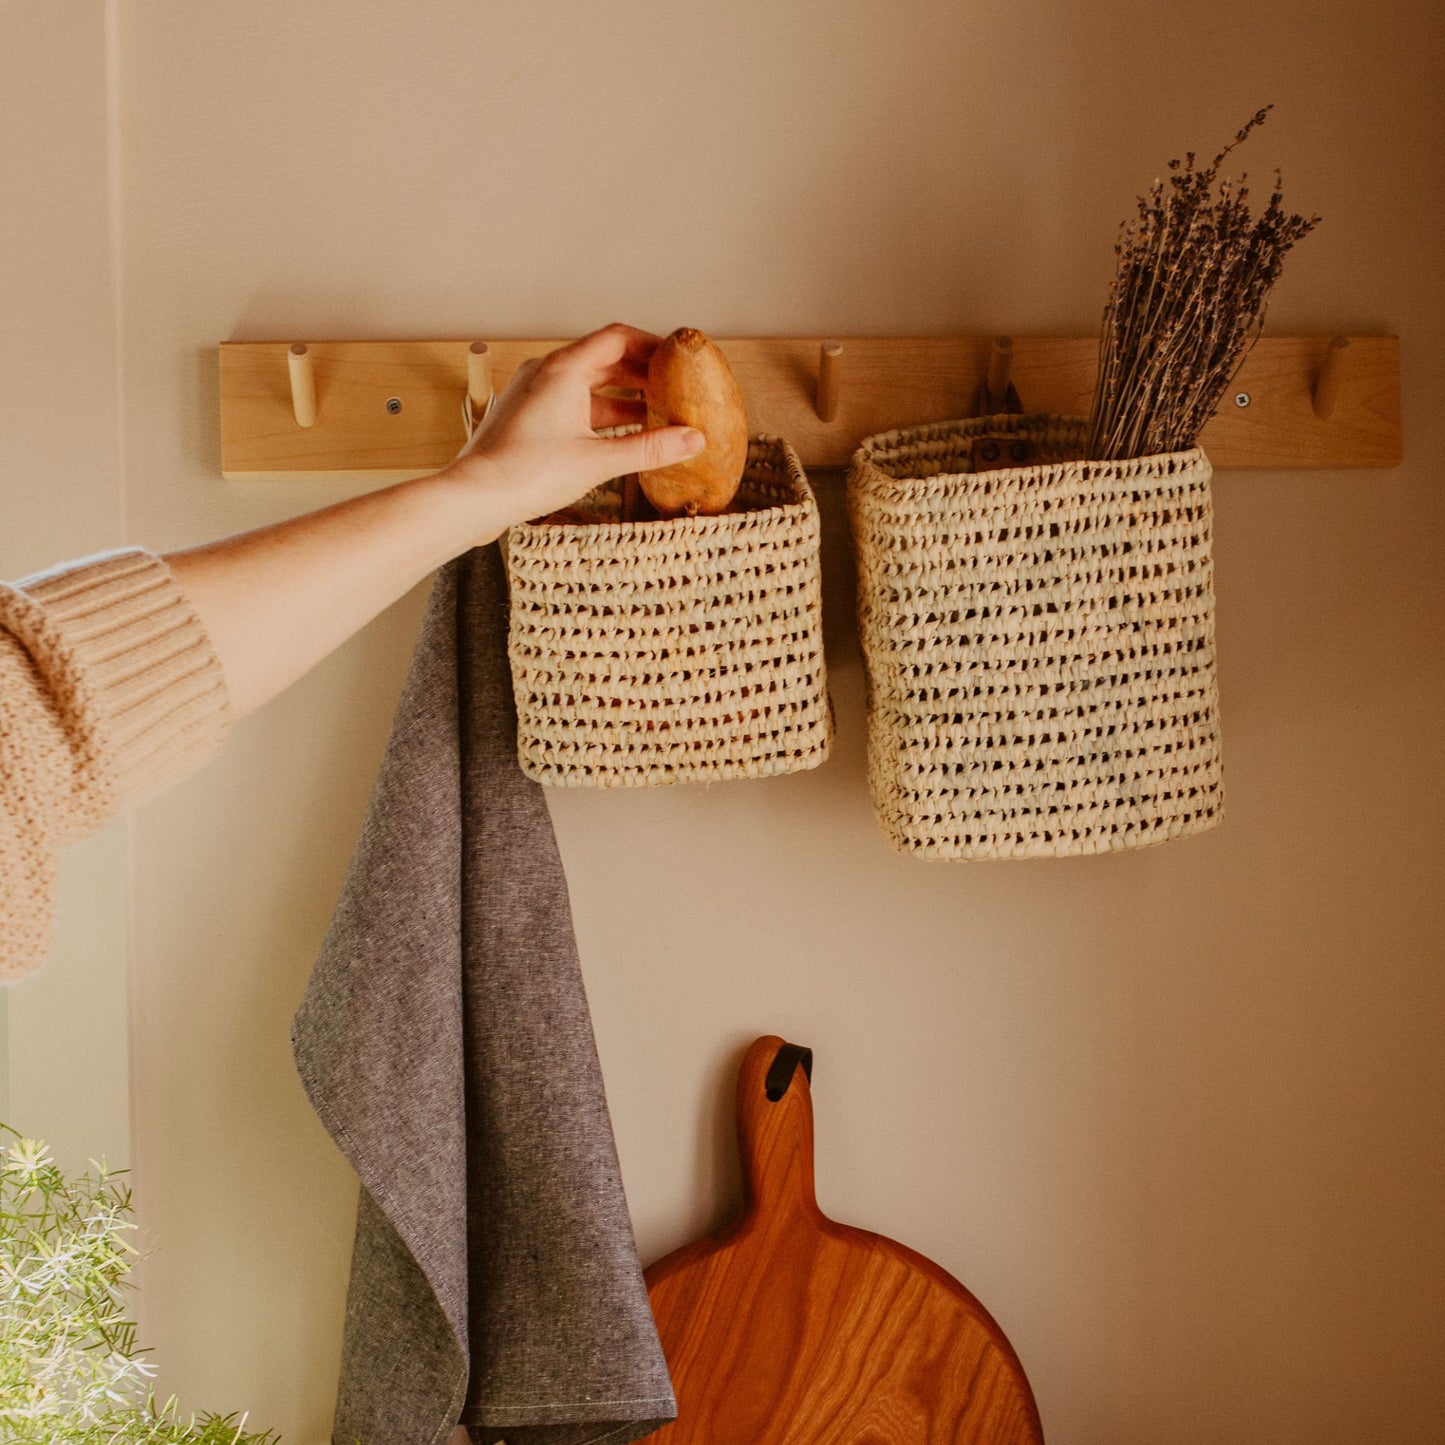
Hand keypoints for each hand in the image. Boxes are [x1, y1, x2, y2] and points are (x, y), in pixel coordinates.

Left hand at [440, 323, 705, 535]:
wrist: (474, 497)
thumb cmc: (526, 473)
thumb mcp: (598, 461)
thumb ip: (650, 448)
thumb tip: (693, 440)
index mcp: (563, 370)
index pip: (617, 338)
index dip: (651, 344)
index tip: (676, 358)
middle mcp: (545, 373)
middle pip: (603, 360)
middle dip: (640, 374)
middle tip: (672, 389)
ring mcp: (532, 394)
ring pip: (587, 386)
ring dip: (621, 398)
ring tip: (654, 415)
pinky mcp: (526, 417)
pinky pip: (570, 405)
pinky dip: (598, 414)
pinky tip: (617, 436)